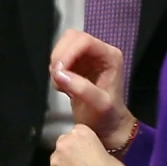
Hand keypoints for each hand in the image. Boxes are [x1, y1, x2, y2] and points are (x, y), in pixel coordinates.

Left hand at [48, 124, 134, 165]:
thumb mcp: (111, 155)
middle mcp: (64, 144)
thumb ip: (96, 149)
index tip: (93, 151)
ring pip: (60, 159)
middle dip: (74, 151)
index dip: (87, 142)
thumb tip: (93, 155)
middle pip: (66, 143)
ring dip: (68, 164)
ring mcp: (55, 162)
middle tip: (87, 164)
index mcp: (80, 133)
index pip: (79, 131)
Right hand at [49, 29, 137, 152]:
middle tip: (56, 77)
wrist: (107, 127)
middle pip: (72, 37)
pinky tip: (61, 85)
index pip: (85, 41)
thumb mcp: (99, 105)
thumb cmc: (107, 117)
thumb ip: (82, 89)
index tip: (58, 71)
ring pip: (64, 45)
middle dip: (60, 55)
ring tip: (60, 84)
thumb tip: (60, 74)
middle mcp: (100, 52)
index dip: (68, 52)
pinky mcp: (77, 64)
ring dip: (57, 62)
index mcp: (110, 56)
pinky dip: (56, 69)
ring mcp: (88, 57)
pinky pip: (60, 57)